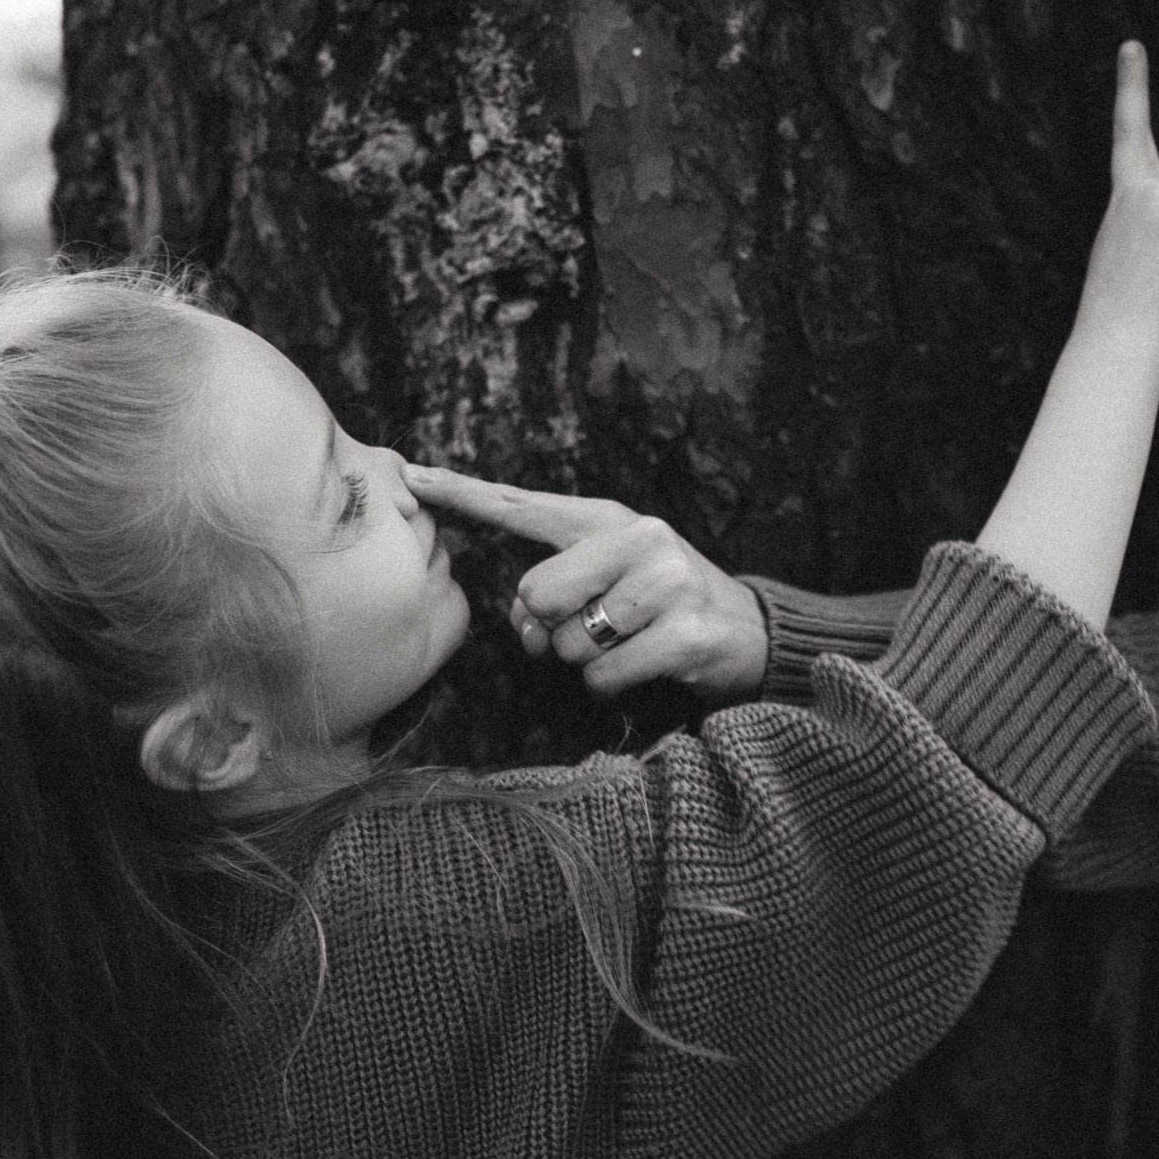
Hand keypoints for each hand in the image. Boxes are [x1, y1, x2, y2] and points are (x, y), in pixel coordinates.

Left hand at [404, 465, 769, 701]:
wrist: (746, 629)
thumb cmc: (659, 602)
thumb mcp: (611, 572)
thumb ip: (555, 583)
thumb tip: (525, 625)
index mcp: (606, 518)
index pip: (521, 504)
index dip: (462, 492)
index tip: (412, 475)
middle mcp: (637, 539)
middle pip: (536, 593)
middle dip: (548, 626)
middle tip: (582, 628)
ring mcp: (664, 584)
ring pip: (569, 643)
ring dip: (585, 660)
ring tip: (626, 640)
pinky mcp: (682, 633)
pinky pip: (603, 675)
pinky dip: (610, 683)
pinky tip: (643, 663)